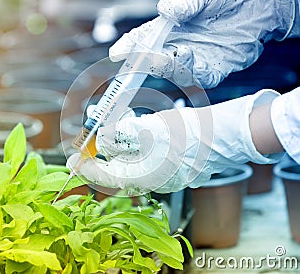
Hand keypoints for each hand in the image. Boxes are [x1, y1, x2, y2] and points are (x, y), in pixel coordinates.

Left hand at [67, 90, 282, 192]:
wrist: (226, 135)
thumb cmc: (191, 134)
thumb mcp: (150, 130)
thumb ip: (122, 135)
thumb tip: (104, 138)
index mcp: (145, 177)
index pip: (107, 177)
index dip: (87, 168)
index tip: (73, 159)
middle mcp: (153, 179)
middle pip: (120, 167)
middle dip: (107, 147)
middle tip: (98, 130)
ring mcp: (165, 172)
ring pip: (135, 159)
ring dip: (124, 141)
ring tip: (121, 120)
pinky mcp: (174, 163)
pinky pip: (149, 155)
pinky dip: (140, 141)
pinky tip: (140, 124)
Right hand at [109, 0, 299, 87]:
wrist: (263, 0)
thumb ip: (185, 4)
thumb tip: (165, 11)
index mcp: (171, 26)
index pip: (144, 39)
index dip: (129, 47)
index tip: (118, 53)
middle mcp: (180, 45)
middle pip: (154, 59)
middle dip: (144, 62)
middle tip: (140, 59)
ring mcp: (196, 59)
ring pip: (174, 71)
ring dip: (168, 66)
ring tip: (173, 52)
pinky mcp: (214, 69)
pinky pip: (198, 77)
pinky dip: (191, 71)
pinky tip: (190, 56)